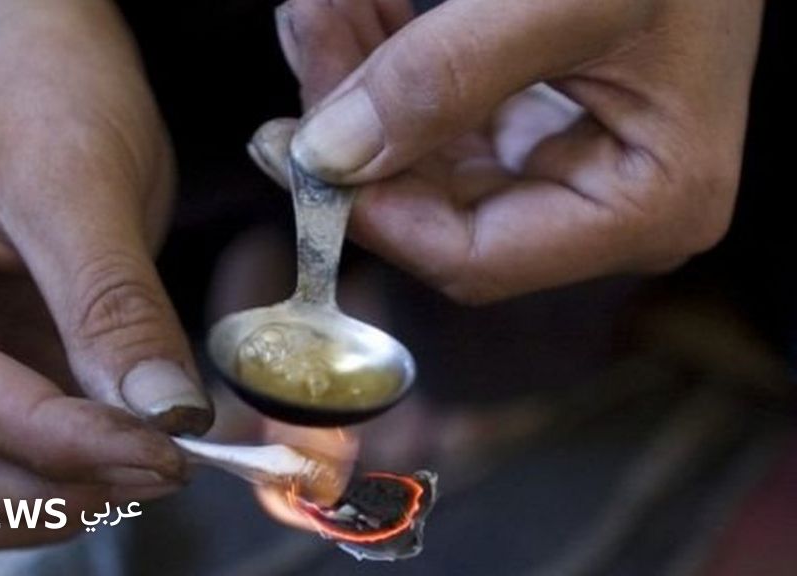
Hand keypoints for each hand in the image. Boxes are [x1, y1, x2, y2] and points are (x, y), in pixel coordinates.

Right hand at [0, 0, 210, 550]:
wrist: (39, 56)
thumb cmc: (44, 86)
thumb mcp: (84, 181)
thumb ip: (115, 306)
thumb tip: (165, 417)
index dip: (57, 440)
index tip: (161, 452)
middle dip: (49, 485)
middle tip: (164, 468)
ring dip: (50, 495)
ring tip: (147, 462)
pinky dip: (61, 473)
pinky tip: (126, 446)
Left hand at [253, 0, 762, 302]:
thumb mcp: (567, 1)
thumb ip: (446, 77)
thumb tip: (330, 156)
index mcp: (644, 208)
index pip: (474, 257)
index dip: (375, 213)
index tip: (297, 150)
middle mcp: (607, 206)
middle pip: (435, 206)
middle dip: (353, 128)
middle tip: (304, 46)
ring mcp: (572, 164)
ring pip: (424, 157)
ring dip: (360, 84)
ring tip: (318, 12)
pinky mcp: (542, 119)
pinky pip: (444, 114)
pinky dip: (392, 63)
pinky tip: (353, 13)